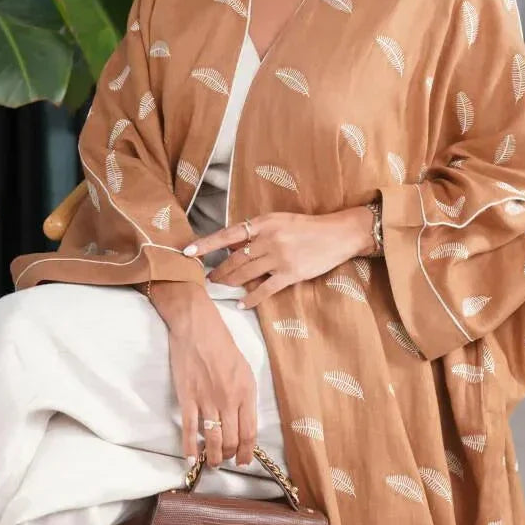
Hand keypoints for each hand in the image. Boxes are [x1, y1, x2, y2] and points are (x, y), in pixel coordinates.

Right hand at [165, 292, 257, 466]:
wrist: (197, 326)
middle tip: (225, 461)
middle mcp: (229, 399)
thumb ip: (244, 393)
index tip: (243, 460)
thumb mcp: (243, 367)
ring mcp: (207, 399)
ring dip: (213, 456)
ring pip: (213, 438)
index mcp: (246, 390)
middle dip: (229, 455)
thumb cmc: (221, 342)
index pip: (250, 431)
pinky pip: (189, 428)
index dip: (246, 451)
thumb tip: (242, 418)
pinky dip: (189, 448)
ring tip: (212, 462)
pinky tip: (190, 459)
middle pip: (231, 439)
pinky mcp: (188, 397)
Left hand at [184, 208, 375, 309]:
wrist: (337, 234)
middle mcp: (269, 239)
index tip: (188, 251)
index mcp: (264, 222)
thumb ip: (257, 231)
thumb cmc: (307, 227)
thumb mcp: (280, 221)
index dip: (206, 243)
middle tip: (207, 277)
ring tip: (220, 287)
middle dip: (218, 270)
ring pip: (245, 274)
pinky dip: (251, 298)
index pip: (228, 234)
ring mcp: (279, 257)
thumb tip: (233, 244)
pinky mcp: (290, 274)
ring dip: (230, 282)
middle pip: (235, 259)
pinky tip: (242, 304)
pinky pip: (264, 289)